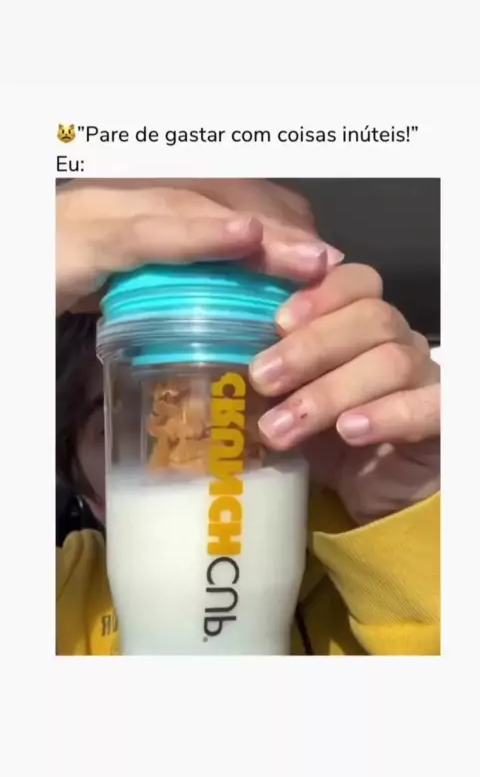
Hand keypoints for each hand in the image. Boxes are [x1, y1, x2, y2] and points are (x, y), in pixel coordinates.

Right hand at [56, 179, 342, 313]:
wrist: (17, 280)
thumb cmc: (61, 286)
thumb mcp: (130, 285)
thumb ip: (172, 284)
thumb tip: (227, 310)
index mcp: (145, 208)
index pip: (224, 199)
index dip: (277, 225)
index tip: (318, 260)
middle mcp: (129, 197)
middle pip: (221, 196)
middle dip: (281, 230)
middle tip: (329, 266)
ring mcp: (106, 210)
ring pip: (196, 206)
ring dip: (259, 234)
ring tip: (310, 260)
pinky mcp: (84, 237)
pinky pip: (149, 231)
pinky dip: (198, 233)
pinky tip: (243, 237)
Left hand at [249, 263, 439, 524]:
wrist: (376, 494)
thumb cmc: (324, 440)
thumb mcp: (288, 403)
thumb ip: (266, 376)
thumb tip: (211, 365)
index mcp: (360, 323)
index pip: (354, 282)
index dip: (319, 294)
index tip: (277, 321)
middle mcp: (397, 341)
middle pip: (371, 317)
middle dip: (311, 348)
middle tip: (262, 379)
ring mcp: (424, 377)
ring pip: (391, 361)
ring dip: (330, 392)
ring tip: (282, 428)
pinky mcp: (443, 417)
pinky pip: (429, 404)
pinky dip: (387, 414)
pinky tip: (349, 431)